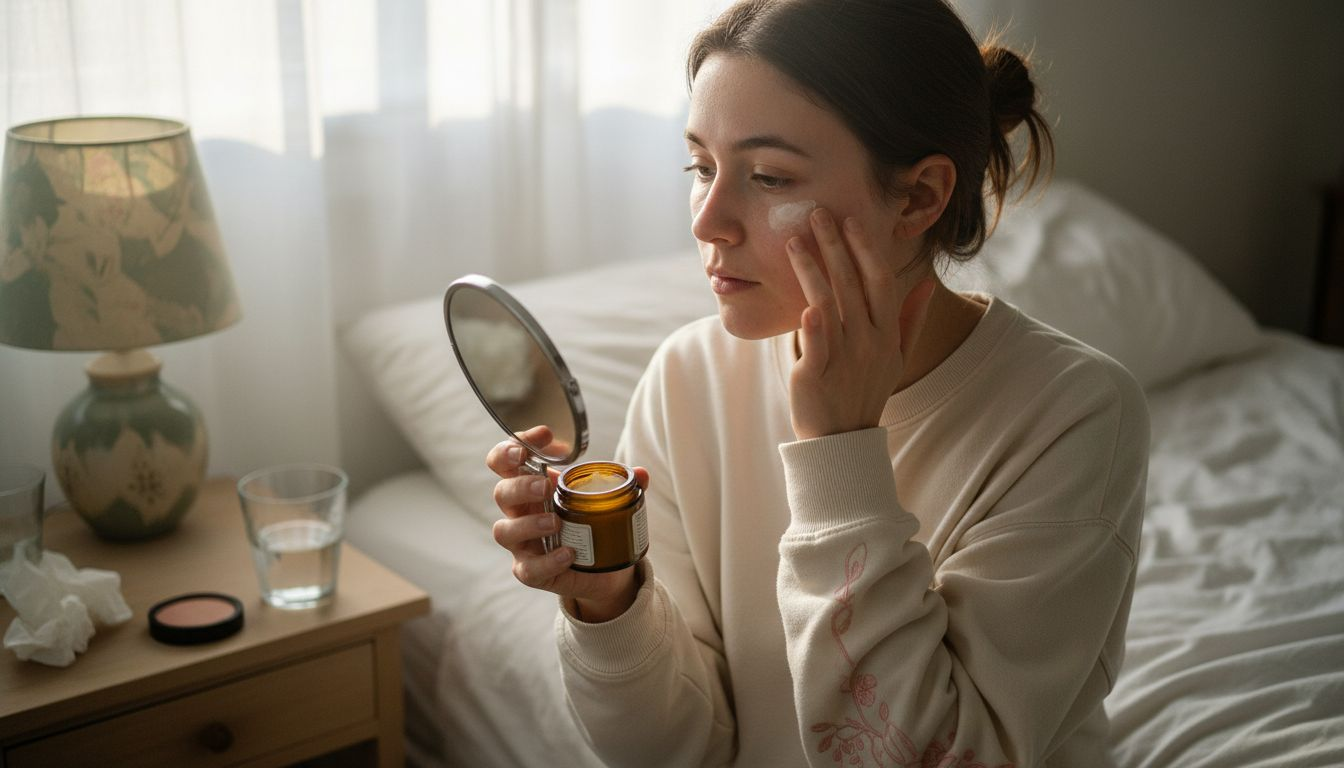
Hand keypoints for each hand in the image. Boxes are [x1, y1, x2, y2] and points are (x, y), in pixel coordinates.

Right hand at [486, 425, 648, 621]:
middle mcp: (519, 512)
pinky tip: (569, 553)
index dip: (514, 445)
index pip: (506, 459)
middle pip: (501, 492)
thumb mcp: (602, 499)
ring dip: (529, 523)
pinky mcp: (530, 571)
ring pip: (504, 531)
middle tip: (546, 485)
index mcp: (529, 485)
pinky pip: (528, 568)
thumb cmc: (588, 522)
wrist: (599, 568)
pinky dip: (548, 560)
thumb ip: (620, 485)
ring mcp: (521, 543)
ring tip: (555, 522)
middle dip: (521, 485)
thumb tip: (641, 474)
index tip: (545, 436)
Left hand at [786, 208, 935, 439]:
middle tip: (817, 213)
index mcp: (887, 333)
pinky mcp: (817, 375)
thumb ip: (911, 319)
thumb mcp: (897, 357)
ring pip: (828, 303)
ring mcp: (844, 358)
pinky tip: (805, 303)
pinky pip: (817, 344)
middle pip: (852, 283)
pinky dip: (812, 324)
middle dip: (834, 245)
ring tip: (792, 242)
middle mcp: (869, 341)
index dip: (866, 249)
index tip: (851, 220)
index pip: (880, 280)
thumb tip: (927, 284)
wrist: (843, 439)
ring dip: (811, 269)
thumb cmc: (867, 392)